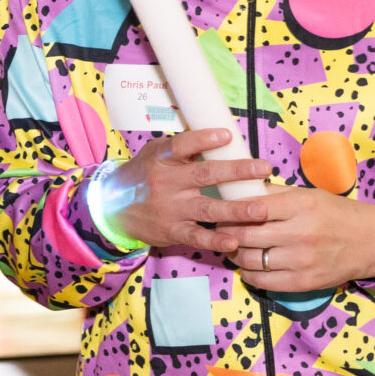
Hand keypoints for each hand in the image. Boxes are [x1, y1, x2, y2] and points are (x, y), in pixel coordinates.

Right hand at [104, 128, 274, 250]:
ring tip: (260, 210)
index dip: (204, 139)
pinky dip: (216, 240)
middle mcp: (167, 182)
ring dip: (236, 210)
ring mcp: (171, 208)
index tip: (228, 135)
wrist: (111, 207)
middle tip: (263, 168)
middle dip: (237, 171)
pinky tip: (235, 241)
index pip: (183, 144)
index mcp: (163, 158)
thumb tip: (222, 134)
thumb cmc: (143, 175)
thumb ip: (184, 146)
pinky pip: (197, 236)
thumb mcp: (156, 153)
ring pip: (207, 208)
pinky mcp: (173, 231)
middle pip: (204, 175)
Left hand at [226, 185, 374, 291]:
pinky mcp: (303, 282)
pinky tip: (249, 266)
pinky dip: (249, 274)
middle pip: (245, 235)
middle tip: (222, 230)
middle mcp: (300, 232)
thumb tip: (241, 191)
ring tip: (234, 248)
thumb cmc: (338, 214)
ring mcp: (301, 260)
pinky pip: (262, 281)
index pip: (252, 207)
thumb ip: (276, 194)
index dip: (231, 210)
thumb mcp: (310, 195)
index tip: (223, 211)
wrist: (372, 242)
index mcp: (301, 205)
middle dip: (227, 233)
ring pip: (249, 260)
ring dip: (235, 254)